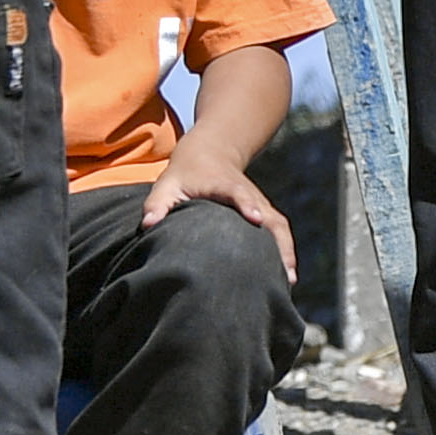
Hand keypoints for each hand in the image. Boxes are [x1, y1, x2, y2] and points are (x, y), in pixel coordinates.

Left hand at [143, 146, 294, 268]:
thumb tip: (147, 225)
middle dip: (279, 242)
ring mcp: (260, 204)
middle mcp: (249, 195)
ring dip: (286, 252)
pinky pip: (280, 232)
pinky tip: (286, 278)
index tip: (254, 219)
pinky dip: (285, 252)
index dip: (247, 205)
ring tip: (288, 282)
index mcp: (225, 185)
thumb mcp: (168, 183)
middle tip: (284, 273)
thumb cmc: (186, 172)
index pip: (238, 194)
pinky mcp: (265, 213)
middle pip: (269, 217)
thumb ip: (157, 203)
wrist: (211, 152)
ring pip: (279, 227)